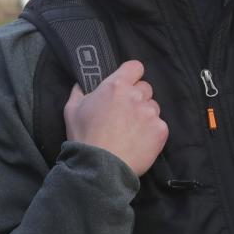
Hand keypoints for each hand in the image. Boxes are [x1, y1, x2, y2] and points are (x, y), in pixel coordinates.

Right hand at [63, 60, 167, 175]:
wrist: (100, 167)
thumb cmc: (84, 137)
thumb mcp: (72, 110)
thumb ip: (79, 91)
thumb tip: (81, 83)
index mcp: (116, 86)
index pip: (135, 67)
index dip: (132, 74)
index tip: (128, 83)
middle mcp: (137, 96)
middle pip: (145, 88)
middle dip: (137, 97)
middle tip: (125, 113)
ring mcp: (151, 113)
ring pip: (153, 107)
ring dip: (145, 115)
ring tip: (130, 131)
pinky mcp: (161, 130)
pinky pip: (159, 125)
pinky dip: (151, 131)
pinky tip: (138, 141)